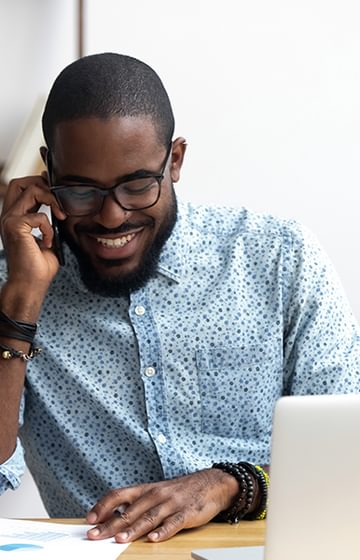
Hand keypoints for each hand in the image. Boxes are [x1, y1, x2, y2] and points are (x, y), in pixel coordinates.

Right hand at [0, 174, 65, 304]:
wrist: (30, 285)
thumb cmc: (38, 267)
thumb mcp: (47, 238)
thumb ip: (49, 222)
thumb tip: (60, 208)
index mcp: (15, 218)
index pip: (20, 188)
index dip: (38, 182)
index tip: (57, 190)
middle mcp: (8, 216)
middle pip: (20, 182)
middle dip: (42, 184)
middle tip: (58, 201)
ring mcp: (9, 220)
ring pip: (30, 190)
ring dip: (51, 200)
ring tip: (60, 217)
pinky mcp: (15, 227)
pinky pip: (40, 216)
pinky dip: (50, 228)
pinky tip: (48, 242)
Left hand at [86, 468, 238, 542]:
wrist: (210, 483)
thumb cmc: (179, 491)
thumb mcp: (155, 492)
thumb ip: (136, 504)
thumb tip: (111, 516)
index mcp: (145, 489)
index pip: (118, 494)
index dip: (103, 506)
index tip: (90, 519)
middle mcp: (155, 495)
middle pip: (129, 511)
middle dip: (110, 525)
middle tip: (95, 535)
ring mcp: (171, 504)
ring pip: (148, 517)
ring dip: (133, 529)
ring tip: (120, 539)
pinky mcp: (186, 513)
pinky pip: (173, 523)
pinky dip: (163, 531)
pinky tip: (154, 539)